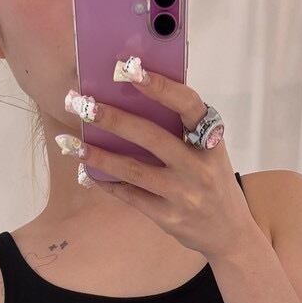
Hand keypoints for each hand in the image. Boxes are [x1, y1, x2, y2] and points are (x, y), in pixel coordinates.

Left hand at [61, 61, 257, 262]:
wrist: (230, 233)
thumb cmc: (213, 181)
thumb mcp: (209, 151)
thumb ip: (182, 129)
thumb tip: (134, 98)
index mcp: (210, 140)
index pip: (188, 106)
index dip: (160, 86)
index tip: (131, 69)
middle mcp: (198, 166)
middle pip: (151, 137)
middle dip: (112, 118)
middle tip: (81, 104)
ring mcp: (183, 194)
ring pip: (134, 170)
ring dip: (98, 155)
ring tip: (71, 144)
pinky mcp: (169, 217)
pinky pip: (131, 196)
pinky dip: (107, 182)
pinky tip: (87, 172)